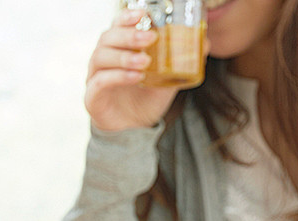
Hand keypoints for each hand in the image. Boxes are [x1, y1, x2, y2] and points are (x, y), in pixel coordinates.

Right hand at [85, 10, 178, 131]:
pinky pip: (100, 81)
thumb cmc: (146, 99)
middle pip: (107, 38)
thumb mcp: (167, 78)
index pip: (116, 26)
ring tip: (145, 62)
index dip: (126, 17)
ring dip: (124, 56)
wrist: (133, 129)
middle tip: (150, 38)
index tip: (143, 14)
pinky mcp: (92, 96)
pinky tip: (136, 78)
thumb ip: (181, 62)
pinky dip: (119, 76)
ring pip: (101, 56)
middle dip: (129, 35)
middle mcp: (103, 60)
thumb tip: (206, 43)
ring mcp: (95, 77)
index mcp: (118, 49)